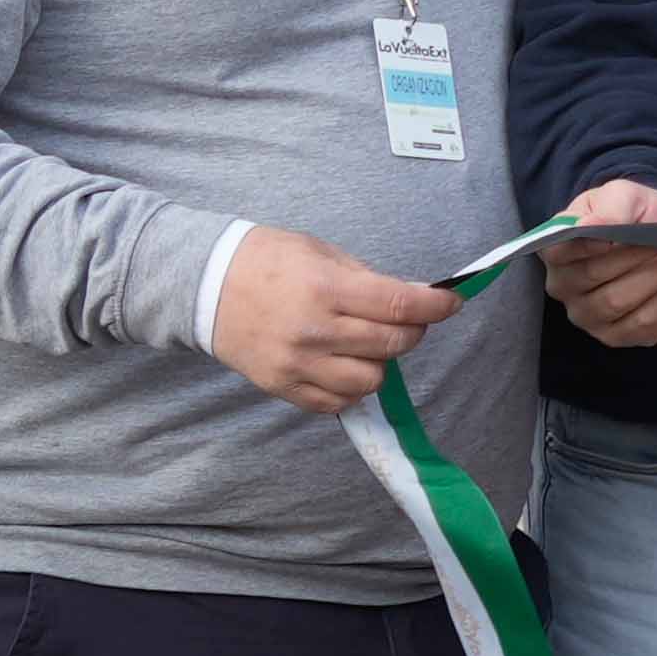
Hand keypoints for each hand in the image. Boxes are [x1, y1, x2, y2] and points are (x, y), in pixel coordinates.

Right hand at [209, 225, 457, 410]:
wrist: (204, 285)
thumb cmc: (266, 260)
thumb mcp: (321, 252)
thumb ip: (368, 278)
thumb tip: (416, 296)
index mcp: (325, 288)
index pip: (399, 304)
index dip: (435, 306)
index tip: (452, 303)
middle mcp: (314, 330)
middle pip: (392, 344)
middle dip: (412, 331)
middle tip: (406, 320)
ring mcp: (297, 364)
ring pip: (370, 380)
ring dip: (381, 362)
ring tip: (367, 344)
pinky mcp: (281, 387)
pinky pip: (336, 402)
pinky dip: (350, 388)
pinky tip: (344, 365)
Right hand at [543, 176, 656, 348]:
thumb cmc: (634, 215)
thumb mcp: (625, 196)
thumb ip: (610, 208)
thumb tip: (586, 225)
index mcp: (556, 249)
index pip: (558, 251)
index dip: (585, 245)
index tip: (615, 236)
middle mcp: (563, 287)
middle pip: (594, 276)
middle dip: (636, 256)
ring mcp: (587, 316)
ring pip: (619, 302)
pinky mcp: (617, 336)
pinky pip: (643, 323)